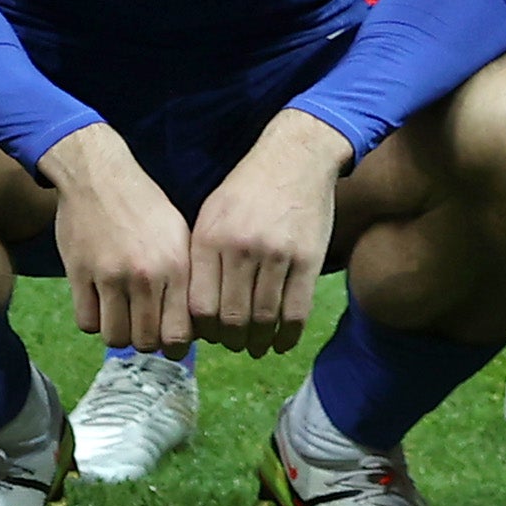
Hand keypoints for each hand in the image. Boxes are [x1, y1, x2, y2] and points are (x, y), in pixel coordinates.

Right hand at [42, 122, 192, 353]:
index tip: (169, 341)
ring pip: (114, 337)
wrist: (98, 175)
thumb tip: (190, 324)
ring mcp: (109, 276)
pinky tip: (100, 305)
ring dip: (119, 334)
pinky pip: (86, 322)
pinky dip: (94, 321)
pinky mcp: (78, 274)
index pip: (179, 334)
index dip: (175, 346)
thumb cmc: (143, 204)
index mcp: (175, 267)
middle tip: (143, 329)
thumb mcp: (179, 236)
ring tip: (121, 318)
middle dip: (146, 343)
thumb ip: (186, 279)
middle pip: (145, 342)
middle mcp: (144, 276)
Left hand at [188, 110, 349, 353]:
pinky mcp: (308, 260)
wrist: (294, 159)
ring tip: (256, 346)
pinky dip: (288, 335)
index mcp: (209, 239)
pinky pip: (297, 312)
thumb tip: (197, 310)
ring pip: (264, 319)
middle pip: (232, 318)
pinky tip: (281, 343)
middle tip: (234, 344)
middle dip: (231, 340)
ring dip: (259, 341)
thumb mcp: (210, 214)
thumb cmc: (247, 189)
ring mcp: (276, 256)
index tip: (209, 334)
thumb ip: (202, 258)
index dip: (204, 330)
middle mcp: (240, 249)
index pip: (200, 305)